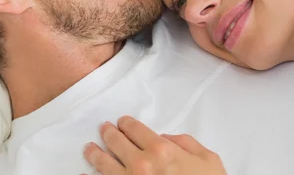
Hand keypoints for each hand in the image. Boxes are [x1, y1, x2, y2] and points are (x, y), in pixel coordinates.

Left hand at [83, 116, 226, 174]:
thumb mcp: (208, 159)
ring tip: (89, 149)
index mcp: (162, 150)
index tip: (122, 122)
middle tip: (103, 129)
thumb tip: (166, 138)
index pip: (135, 129)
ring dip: (95, 154)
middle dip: (108, 133)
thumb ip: (185, 143)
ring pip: (104, 165)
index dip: (126, 124)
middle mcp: (142, 165)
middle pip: (116, 142)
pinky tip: (85, 174)